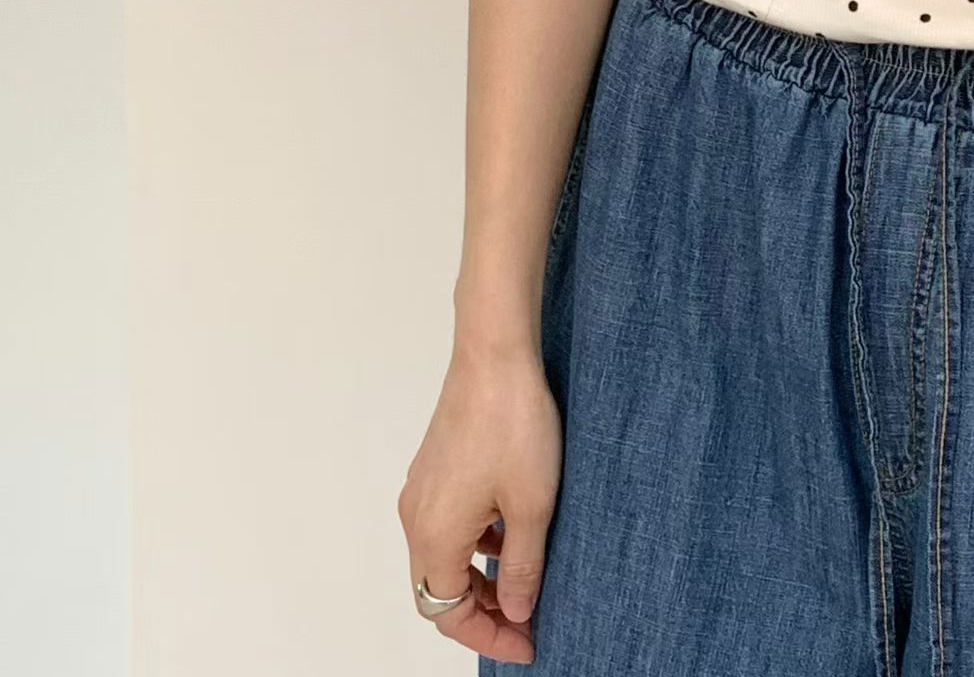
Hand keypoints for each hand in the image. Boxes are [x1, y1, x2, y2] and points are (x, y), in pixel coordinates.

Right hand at [397, 347, 561, 664]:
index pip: (449, 614)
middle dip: (482, 612)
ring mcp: (421, 489)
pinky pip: (447, 523)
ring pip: (443, 555)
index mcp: (434, 536)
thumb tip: (517, 611)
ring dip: (479, 576)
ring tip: (525, 577)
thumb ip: (522, 568)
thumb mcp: (532, 507)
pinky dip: (475, 542)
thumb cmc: (513, 424)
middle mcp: (416, 517)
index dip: (489, 637)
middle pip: (439, 589)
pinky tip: (511, 530)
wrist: (494, 354)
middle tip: (528, 618)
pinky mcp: (433, 466)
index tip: (529, 643)